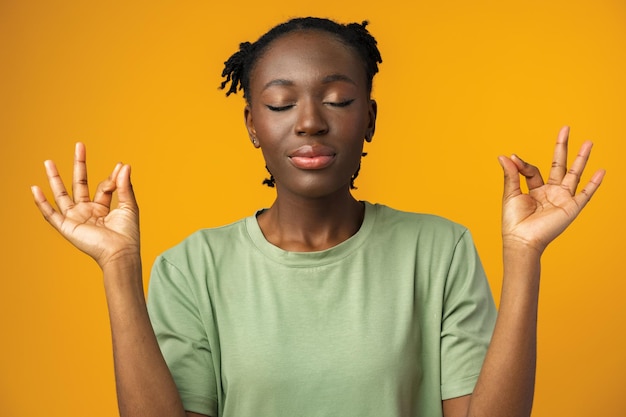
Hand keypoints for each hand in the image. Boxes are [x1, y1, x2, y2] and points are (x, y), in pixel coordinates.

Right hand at [32, 143, 139, 268]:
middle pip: (79, 185)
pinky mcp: (67, 227)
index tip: (119, 167)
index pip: (103, 187)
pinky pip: (50, 214)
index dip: (111, 177)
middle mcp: (88, 212)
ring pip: (61, 195)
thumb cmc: (127, 234)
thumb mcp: (128, 206)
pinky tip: (35, 189)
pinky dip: (41, 202)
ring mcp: (76, 219)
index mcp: (103, 209)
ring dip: (54, 178)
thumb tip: (124, 165)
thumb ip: (124, 186)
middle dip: (79, 165)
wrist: (120, 252)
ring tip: (48, 162)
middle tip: (79, 145)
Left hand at [498, 126, 604, 253]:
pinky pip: (586, 193)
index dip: (524, 164)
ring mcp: (563, 199)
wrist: (522, 239)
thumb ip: (511, 174)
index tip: (514, 159)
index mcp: (535, 190)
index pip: (534, 170)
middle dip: (562, 147)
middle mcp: (551, 192)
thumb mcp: (510, 193)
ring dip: (582, 158)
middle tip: (566, 128)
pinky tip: (601, 170)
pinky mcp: (571, 207)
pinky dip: (594, 183)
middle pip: (559, 165)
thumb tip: (505, 156)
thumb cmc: (513, 221)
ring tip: (589, 142)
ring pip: (575, 174)